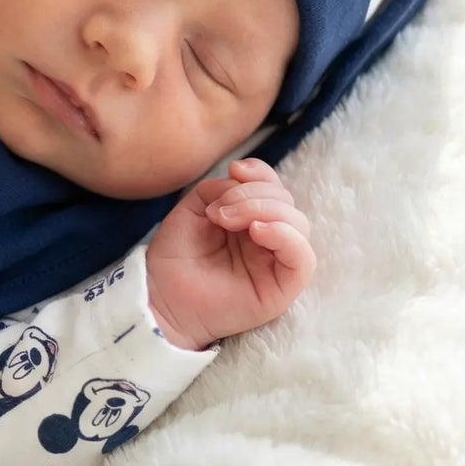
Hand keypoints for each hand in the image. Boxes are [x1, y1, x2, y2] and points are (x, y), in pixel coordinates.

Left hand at [145, 158, 315, 350]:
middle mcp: (268, 239)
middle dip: (253, 195)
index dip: (261, 173)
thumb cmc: (175, 257)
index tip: (235, 170)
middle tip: (218, 211)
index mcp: (250, 220)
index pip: (274, 188)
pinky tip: (257, 231)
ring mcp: (277, 263)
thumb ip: (220, 189)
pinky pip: (304, 259)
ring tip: (226, 220)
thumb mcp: (193, 209)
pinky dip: (286, 236)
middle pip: (287, 202)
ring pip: (299, 225)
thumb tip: (243, 180)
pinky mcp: (282, 288)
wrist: (161, 296)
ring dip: (264, 210)